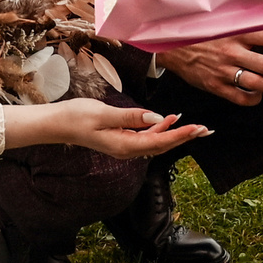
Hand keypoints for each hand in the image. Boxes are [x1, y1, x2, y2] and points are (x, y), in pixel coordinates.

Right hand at [6, 100, 209, 158]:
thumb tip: (156, 118)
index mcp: (124, 145)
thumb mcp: (104, 113)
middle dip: (184, 137)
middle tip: (206, 130)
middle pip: (162, 145)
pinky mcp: (120, 139)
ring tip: (193, 125)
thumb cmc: (76, 117)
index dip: (180, 135)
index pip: (159, 141)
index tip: (197, 128)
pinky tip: (167, 119)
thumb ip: (132, 117)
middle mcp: (127, 149)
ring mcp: (123, 146)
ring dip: (174, 133)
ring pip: (156, 141)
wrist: (56, 124)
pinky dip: (158, 129)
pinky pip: (145, 137)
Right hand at [154, 31, 262, 106]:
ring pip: (259, 84)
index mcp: (237, 33)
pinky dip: (255, 98)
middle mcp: (232, 52)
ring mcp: (223, 71)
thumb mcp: (225, 23)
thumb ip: (248, 27)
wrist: (170, 45)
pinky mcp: (215, 86)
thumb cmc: (202, 32)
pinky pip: (241, 98)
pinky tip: (260, 94)